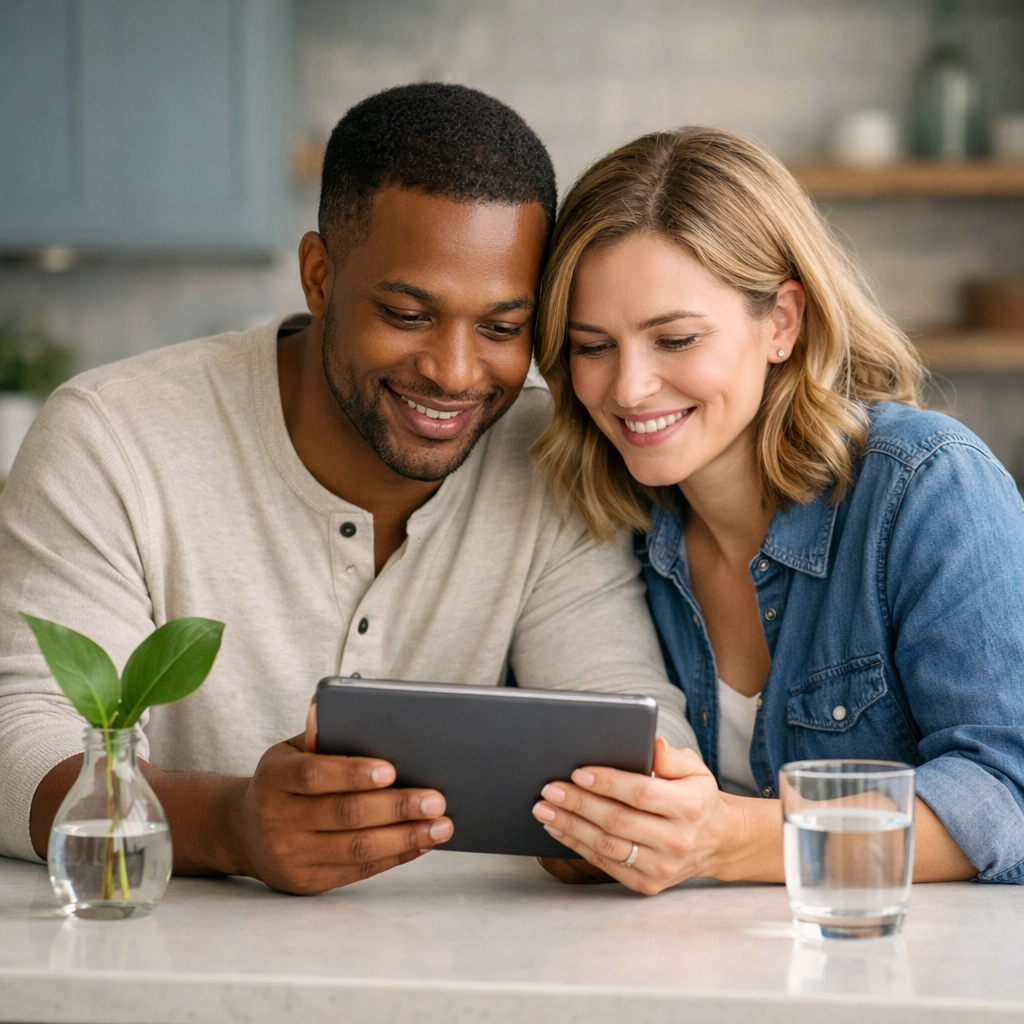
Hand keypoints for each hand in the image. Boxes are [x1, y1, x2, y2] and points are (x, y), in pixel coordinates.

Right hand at [225, 704, 452, 894]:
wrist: (242, 831)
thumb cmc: (283, 781)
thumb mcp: (290, 753)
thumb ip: (324, 738)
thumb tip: (364, 714)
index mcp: (274, 778)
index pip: (314, 775)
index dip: (352, 773)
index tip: (391, 769)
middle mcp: (278, 820)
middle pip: (344, 815)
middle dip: (397, 807)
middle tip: (436, 800)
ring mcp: (291, 856)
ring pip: (356, 848)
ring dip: (405, 837)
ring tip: (441, 826)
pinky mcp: (307, 882)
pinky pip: (358, 870)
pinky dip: (395, 856)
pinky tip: (420, 843)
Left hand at [531, 739, 735, 894]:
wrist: (717, 841)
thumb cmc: (696, 796)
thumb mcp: (694, 769)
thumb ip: (670, 757)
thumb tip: (651, 745)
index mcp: (689, 807)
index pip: (641, 794)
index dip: (607, 783)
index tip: (578, 772)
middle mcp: (677, 841)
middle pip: (617, 821)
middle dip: (579, 803)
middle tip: (549, 789)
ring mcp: (662, 867)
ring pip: (607, 846)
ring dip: (570, 826)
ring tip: (544, 809)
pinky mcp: (648, 885)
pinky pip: (606, 864)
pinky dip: (578, 846)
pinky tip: (559, 828)